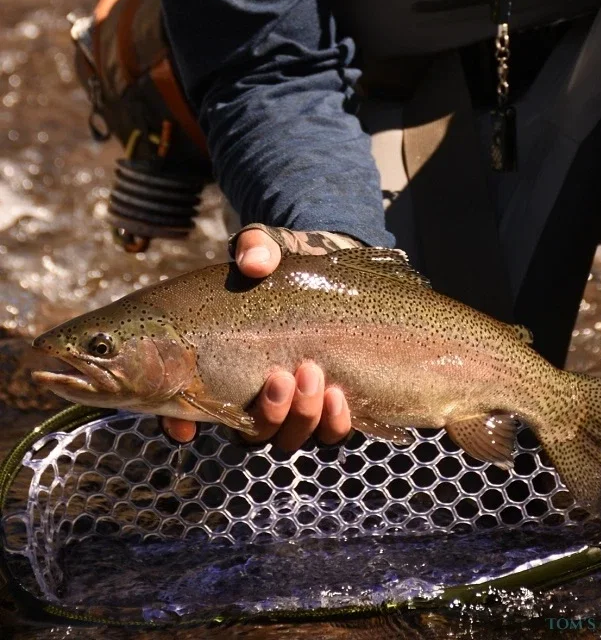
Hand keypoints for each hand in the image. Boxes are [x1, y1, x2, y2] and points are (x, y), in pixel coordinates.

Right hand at [162, 225, 359, 448]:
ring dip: (299, 416)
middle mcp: (251, 396)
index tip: (186, 427)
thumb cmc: (284, 264)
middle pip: (248, 434)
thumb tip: (254, 263)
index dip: (178, 423)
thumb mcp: (266, 247)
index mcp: (219, 364)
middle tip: (280, 376)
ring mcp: (291, 406)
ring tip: (312, 374)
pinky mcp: (328, 406)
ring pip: (286, 438)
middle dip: (266, 415)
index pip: (185, 408)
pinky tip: (337, 394)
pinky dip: (332, 423)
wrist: (333, 269)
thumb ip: (256, 247)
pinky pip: (328, 434)